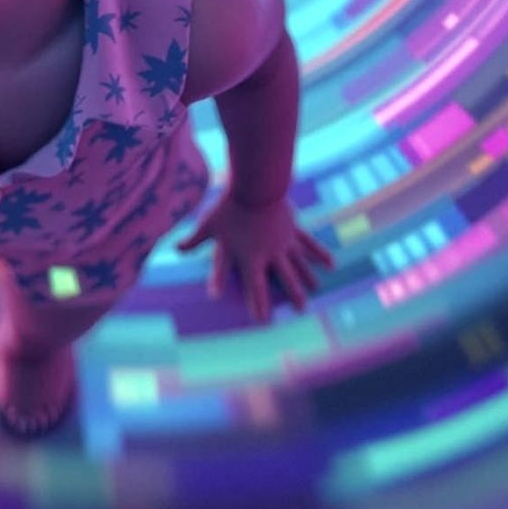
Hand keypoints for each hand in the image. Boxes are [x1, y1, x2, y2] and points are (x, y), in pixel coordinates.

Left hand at [176, 188, 333, 322]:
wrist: (257, 186)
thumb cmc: (229, 207)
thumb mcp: (209, 225)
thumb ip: (194, 240)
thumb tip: (175, 248)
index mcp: (250, 259)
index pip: (255, 288)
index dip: (259, 306)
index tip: (263, 321)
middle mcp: (271, 254)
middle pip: (285, 279)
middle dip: (292, 295)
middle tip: (300, 310)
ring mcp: (285, 242)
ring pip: (300, 264)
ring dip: (308, 278)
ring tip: (315, 291)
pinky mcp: (294, 228)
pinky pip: (310, 243)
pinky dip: (320, 254)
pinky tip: (332, 263)